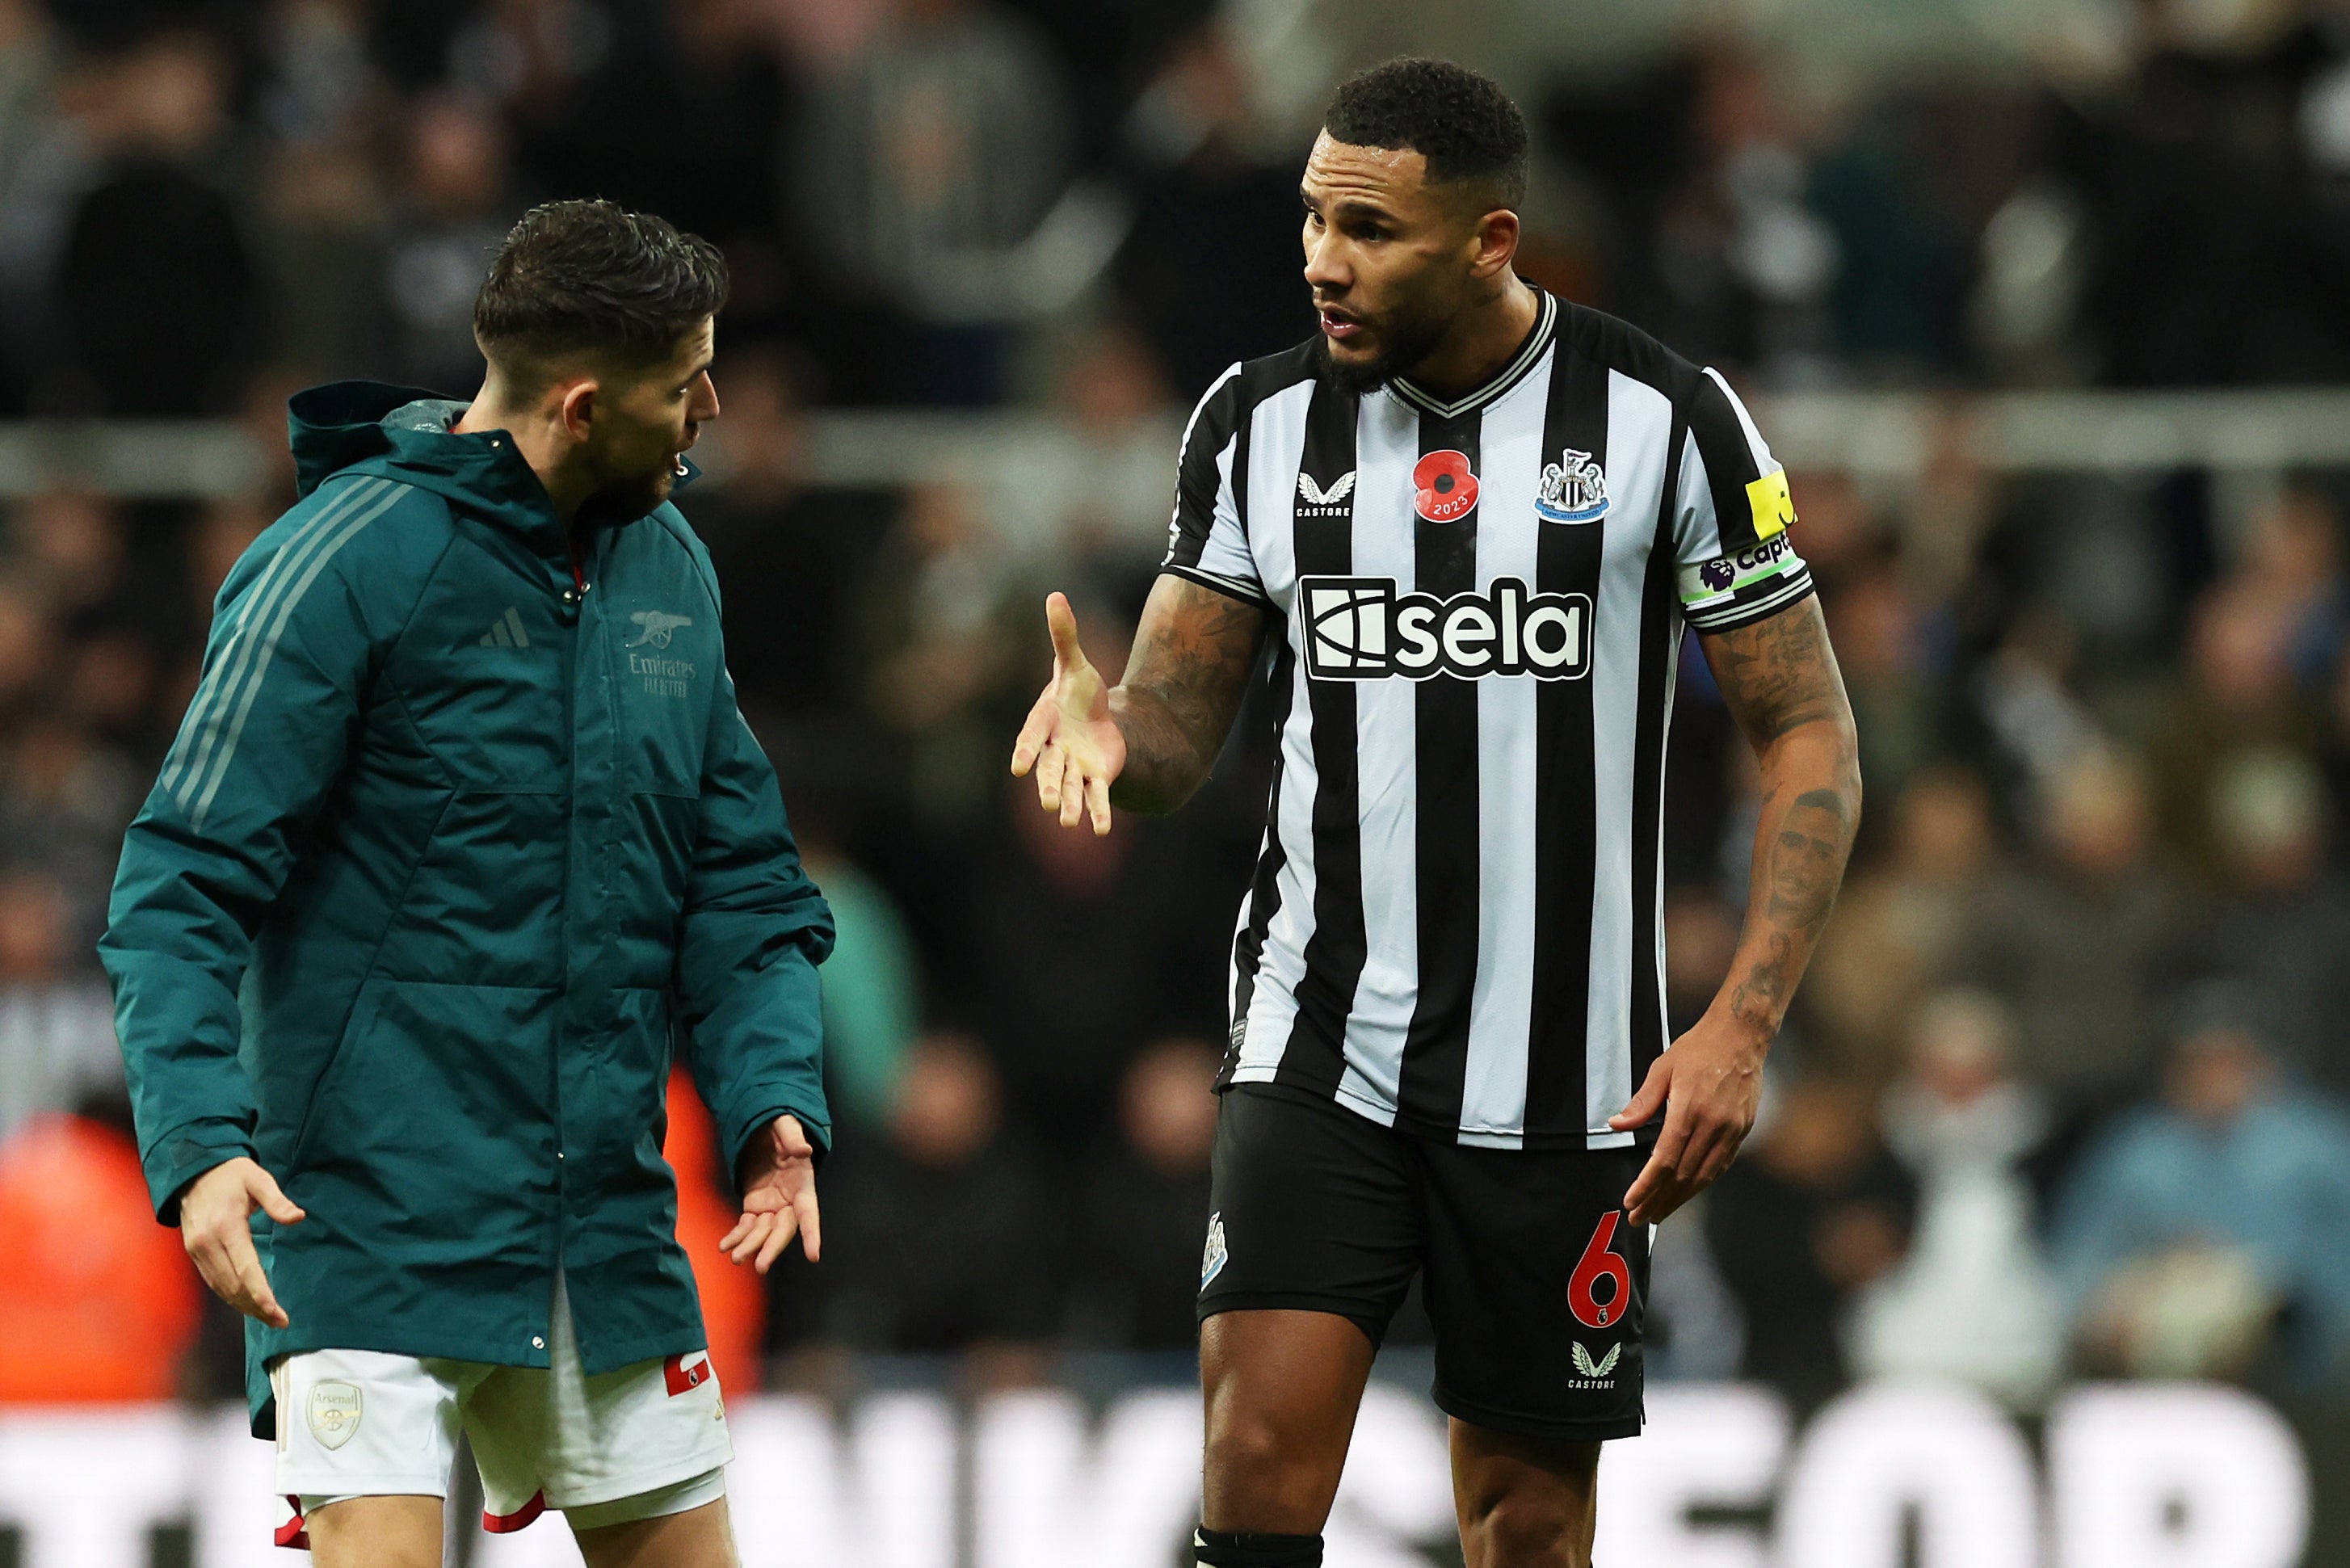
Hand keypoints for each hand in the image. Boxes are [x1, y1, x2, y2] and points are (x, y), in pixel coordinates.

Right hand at [179, 1156, 304, 1327]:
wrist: (193, 1171)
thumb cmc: (231, 1174)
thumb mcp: (257, 1178)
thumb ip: (277, 1200)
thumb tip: (298, 1217)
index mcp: (225, 1226)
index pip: (245, 1268)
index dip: (260, 1293)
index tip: (276, 1311)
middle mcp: (207, 1243)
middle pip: (233, 1285)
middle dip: (257, 1307)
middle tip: (281, 1322)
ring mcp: (197, 1250)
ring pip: (221, 1287)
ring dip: (244, 1306)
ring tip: (269, 1319)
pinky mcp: (194, 1253)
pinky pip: (213, 1281)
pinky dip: (230, 1296)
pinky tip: (247, 1304)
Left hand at [723, 1115, 819, 1272]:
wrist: (763, 1130)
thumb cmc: (779, 1128)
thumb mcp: (786, 1127)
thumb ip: (794, 1138)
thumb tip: (804, 1151)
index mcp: (803, 1184)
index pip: (809, 1213)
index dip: (812, 1234)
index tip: (813, 1255)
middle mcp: (789, 1201)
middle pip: (783, 1230)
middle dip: (772, 1248)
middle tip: (760, 1266)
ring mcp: (771, 1206)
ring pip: (763, 1233)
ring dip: (751, 1246)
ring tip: (736, 1259)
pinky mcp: (754, 1207)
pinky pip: (747, 1226)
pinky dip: (737, 1236)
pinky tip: (725, 1246)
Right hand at [1009, 592, 1125, 835]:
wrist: (1097, 719)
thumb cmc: (1078, 691)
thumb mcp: (1075, 663)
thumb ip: (1064, 636)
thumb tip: (1055, 594)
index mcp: (1043, 723)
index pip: (1031, 738)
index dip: (1027, 751)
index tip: (1020, 765)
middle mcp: (1054, 750)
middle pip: (1049, 770)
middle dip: (1048, 785)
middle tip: (1047, 803)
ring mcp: (1073, 768)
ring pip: (1069, 787)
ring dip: (1070, 805)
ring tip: (1067, 822)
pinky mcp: (1094, 779)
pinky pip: (1095, 798)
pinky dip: (1098, 814)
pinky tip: (1102, 829)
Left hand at [1609, 1012, 1766, 1225]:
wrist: (1742, 1036)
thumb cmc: (1698, 1048)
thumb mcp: (1662, 1068)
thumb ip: (1641, 1102)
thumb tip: (1616, 1125)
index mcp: (1689, 1108)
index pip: (1665, 1159)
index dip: (1647, 1185)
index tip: (1631, 1202)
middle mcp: (1714, 1124)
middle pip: (1684, 1175)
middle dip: (1660, 1200)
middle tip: (1640, 1219)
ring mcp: (1732, 1130)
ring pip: (1704, 1175)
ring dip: (1680, 1199)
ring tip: (1659, 1214)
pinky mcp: (1743, 1131)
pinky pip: (1720, 1165)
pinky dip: (1701, 1183)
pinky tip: (1687, 1193)